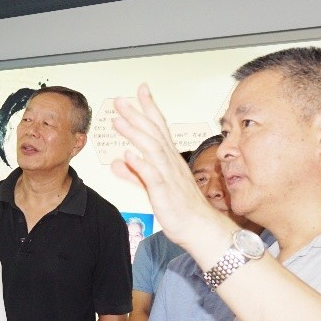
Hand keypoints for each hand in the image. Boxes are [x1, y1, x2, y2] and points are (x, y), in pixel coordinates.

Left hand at [111, 86, 229, 248]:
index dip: (149, 108)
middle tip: (121, 100)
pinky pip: (153, 178)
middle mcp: (171, 164)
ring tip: (119, 121)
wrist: (201, 230)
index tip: (140, 90)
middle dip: (137, 115)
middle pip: (154, 133)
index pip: (159, 128)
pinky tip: (128, 155)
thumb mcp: (153, 188)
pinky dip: (141, 165)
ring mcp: (169, 178)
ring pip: (152, 150)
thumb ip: (135, 174)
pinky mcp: (165, 194)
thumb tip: (118, 161)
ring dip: (135, 134)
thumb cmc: (181, 209)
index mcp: (170, 160)